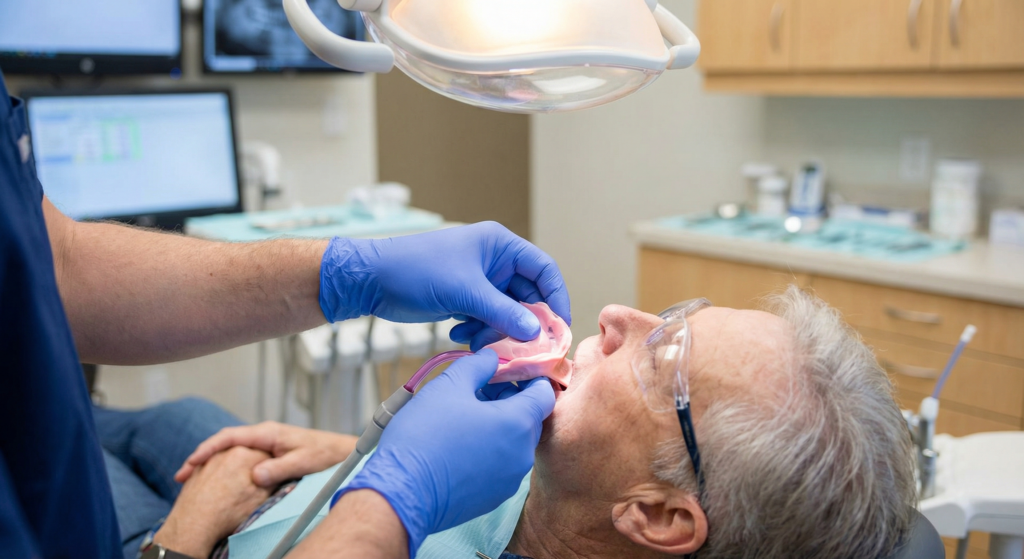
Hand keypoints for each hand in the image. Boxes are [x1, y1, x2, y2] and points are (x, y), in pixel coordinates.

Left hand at [154, 447, 273, 557]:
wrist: (194, 523)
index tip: (270, 480)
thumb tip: (274, 473)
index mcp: (247, 454)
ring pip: (229, 462)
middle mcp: (228, 451)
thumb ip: (272, 479)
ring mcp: (211, 459)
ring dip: (234, 472)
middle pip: (247, 455)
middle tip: (253, 487)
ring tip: (235, 492)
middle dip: (251, 468)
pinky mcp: (197, 469)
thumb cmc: (229, 511)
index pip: (267, 455)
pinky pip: (214, 468)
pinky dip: (219, 476)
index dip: (271, 468)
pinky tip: (220, 491)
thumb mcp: (261, 497)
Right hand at [174, 422, 356, 487]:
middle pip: (224, 443)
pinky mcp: (268, 451)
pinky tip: (215, 479)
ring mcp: (264, 442)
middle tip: (181, 477)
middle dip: (201, 457)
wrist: (340, 451)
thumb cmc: (324, 454)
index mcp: (267, 433)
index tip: (190, 463)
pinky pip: (239, 456)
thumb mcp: (303, 461)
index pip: (229, 437)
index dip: (207, 449)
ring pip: (230, 450)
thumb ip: (279, 468)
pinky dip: (224, 465)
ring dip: (210, 462)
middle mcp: (263, 434)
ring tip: (191, 479)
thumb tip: (254, 476)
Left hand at [318, 222, 570, 347]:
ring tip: (477, 342)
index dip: (556, 298)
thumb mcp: (464, 292)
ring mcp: (479, 281)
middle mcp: (495, 261)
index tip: (558, 328)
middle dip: (522, 323)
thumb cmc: (416, 270)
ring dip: (496, 331)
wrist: (372, 280)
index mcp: (500, 246)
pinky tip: (458, 335)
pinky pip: (486, 320)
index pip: (544, 270)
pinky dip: (478, 331)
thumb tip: (536, 334)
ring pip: (506, 313)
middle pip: (527, 296)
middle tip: (523, 349)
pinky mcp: (464, 299)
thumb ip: (502, 313)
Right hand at [334, 350, 554, 556]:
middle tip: (479, 389)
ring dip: (499, 425)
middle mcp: (522, 454)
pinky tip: (461, 444)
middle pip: (530, 418)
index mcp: (518, 423)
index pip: (544, 393)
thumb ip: (478, 365)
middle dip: (510, 399)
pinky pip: (501, 465)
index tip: (506, 371)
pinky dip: (490, 450)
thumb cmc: (425, 436)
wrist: (403, 493)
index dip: (528, 377)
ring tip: (465, 416)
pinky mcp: (494, 497)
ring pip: (514, 442)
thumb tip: (491, 358)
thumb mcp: (449, 385)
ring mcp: (509, 479)